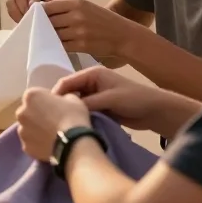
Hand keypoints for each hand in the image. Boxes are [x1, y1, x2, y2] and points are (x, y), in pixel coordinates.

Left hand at [16, 88, 89, 161]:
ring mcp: (22, 131)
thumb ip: (60, 97)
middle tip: (52, 121)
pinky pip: (31, 143)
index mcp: (31, 96)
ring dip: (36, 130)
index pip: (34, 96)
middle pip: (28, 112)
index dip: (45, 101)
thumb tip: (60, 101)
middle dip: (37, 115)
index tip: (55, 107)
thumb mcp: (72, 98)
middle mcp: (22, 112)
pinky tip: (50, 145)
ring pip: (28, 128)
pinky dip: (38, 144)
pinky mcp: (26, 147)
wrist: (74, 144)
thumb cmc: (73, 117)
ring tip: (52, 135)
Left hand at [42, 0, 134, 59]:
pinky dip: (56, 46)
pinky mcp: (81, 45)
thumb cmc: (103, 20)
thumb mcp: (87, 6)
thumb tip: (43, 9)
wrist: (122, 35)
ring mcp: (79, 31)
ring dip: (48, 37)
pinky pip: (62, 45)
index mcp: (77, 3)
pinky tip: (54, 46)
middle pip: (49, 21)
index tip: (34, 16)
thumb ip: (67, 7)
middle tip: (36, 29)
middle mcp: (77, 16)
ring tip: (44, 38)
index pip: (49, 6)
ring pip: (54, 34)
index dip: (40, 12)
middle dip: (42, 25)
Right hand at [52, 67, 167, 130]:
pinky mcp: (100, 109)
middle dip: (61, 104)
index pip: (67, 81)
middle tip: (50, 119)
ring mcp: (96, 96)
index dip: (56, 93)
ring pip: (76, 105)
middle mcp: (91, 83)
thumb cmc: (134, 99)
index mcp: (92, 74)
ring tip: (59, 125)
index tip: (46, 107)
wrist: (155, 112)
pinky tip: (73, 128)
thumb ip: (88, 103)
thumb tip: (67, 111)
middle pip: (69, 93)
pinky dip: (80, 119)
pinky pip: (85, 113)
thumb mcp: (109, 99)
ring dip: (71, 113)